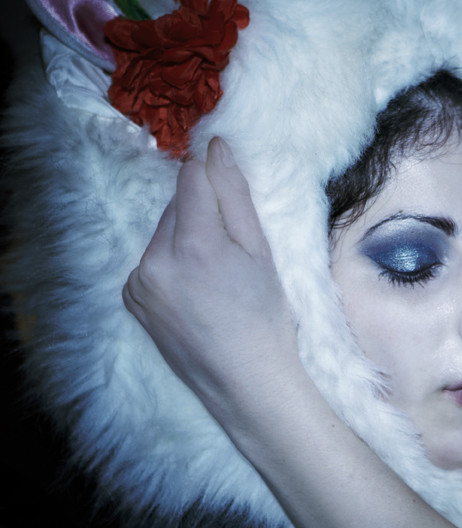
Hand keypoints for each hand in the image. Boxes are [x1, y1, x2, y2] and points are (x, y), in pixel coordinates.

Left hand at [123, 137, 301, 424]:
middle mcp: (155, 260)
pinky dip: (172, 263)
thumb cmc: (265, 316)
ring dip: (187, 237)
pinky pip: (152, 261)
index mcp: (193, 245)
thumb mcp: (260, 251)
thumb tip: (216, 147)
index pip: (191, 179)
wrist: (246, 380)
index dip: (210, 170)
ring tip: (217, 272)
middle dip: (202, 212)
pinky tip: (198, 288)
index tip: (225, 172)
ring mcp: (138, 282)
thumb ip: (234, 195)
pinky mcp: (131, 299)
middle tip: (234, 246)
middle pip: (176, 207)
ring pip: (164, 233)